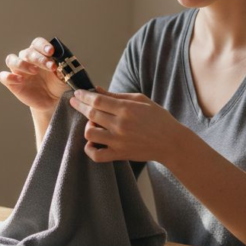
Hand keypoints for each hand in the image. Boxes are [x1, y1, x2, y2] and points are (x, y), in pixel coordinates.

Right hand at [0, 37, 69, 112]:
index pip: (37, 43)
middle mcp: (26, 60)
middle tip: (50, 66)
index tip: (51, 52)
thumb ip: (63, 68)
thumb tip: (62, 62)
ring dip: (22, 63)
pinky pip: (3, 76)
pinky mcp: (12, 83)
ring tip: (34, 71)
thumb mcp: (64, 76)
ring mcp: (18, 71)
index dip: (43, 45)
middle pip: (26, 52)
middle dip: (38, 58)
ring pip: (11, 59)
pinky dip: (9, 76)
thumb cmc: (57, 85)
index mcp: (39, 54)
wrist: (52, 101)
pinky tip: (21, 80)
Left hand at [68, 87, 190, 162]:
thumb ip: (116, 96)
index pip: (97, 100)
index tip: (77, 93)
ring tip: (93, 123)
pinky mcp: (119, 155)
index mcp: (126, 109)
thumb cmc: (158, 118)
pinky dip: (90, 149)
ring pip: (90, 134)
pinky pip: (96, 155)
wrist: (171, 142)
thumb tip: (96, 89)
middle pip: (91, 114)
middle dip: (79, 105)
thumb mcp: (140, 100)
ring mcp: (118, 142)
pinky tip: (92, 142)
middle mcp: (120, 125)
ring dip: (87, 126)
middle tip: (74, 101)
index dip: (84, 95)